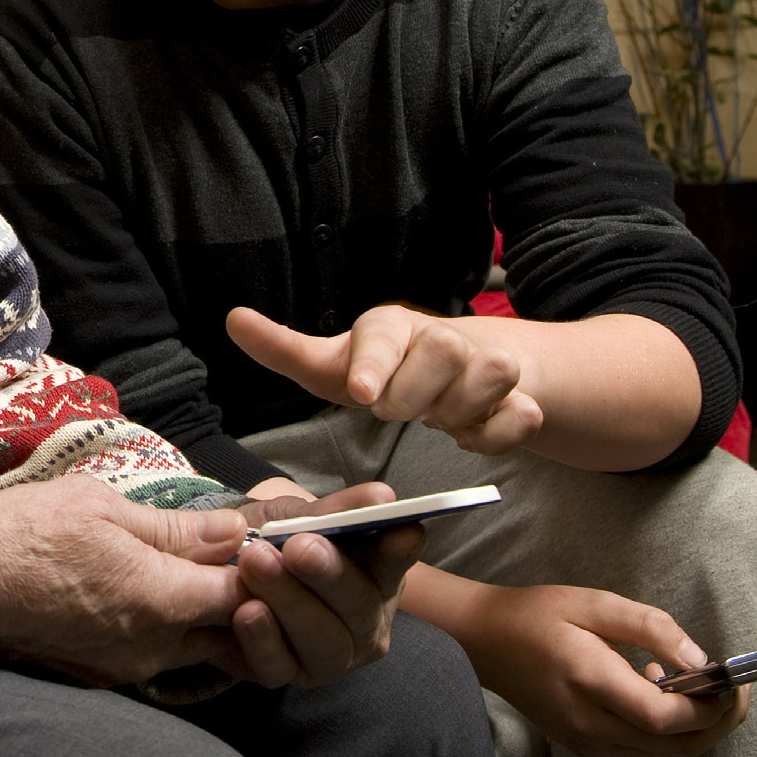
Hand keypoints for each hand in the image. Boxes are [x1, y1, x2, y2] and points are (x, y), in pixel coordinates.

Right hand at [0, 477, 247, 685]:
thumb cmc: (26, 530)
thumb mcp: (101, 506)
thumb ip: (174, 526)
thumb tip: (234, 529)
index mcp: (159, 599)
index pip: (246, 597)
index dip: (259, 570)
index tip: (254, 544)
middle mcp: (151, 647)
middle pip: (227, 632)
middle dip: (236, 599)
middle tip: (222, 557)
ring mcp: (124, 668)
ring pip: (192, 649)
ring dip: (199, 617)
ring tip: (181, 572)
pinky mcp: (98, 676)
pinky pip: (153, 658)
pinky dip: (163, 631)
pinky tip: (142, 595)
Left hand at [219, 481, 425, 688]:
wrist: (219, 571)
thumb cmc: (273, 540)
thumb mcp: (300, 517)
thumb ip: (337, 511)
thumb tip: (383, 496)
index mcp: (376, 578)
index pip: (394, 565)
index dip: (397, 552)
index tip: (402, 533)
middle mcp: (363, 624)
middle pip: (359, 606)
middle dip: (329, 574)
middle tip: (299, 546)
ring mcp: (328, 656)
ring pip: (323, 640)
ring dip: (289, 601)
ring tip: (256, 563)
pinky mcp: (285, 676)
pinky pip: (277, 665)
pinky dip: (262, 638)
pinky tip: (245, 610)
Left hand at [228, 304, 543, 453]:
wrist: (458, 375)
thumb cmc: (383, 371)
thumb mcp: (332, 366)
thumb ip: (285, 349)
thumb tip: (233, 319)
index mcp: (391, 325)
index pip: (385, 333)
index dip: (374, 363)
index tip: (361, 394)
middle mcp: (443, 335)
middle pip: (446, 348)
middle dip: (417, 391)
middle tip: (395, 409)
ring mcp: (487, 362)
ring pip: (493, 373)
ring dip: (461, 408)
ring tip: (437, 420)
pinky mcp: (520, 395)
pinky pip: (523, 414)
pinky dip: (500, 433)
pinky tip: (471, 437)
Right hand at [458, 581, 748, 756]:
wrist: (483, 641)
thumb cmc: (533, 615)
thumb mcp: (593, 603)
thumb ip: (650, 627)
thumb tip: (700, 660)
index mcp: (588, 682)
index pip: (666, 717)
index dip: (709, 707)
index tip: (731, 681)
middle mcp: (588, 724)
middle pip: (675, 746)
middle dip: (716, 723)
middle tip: (734, 692)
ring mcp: (585, 742)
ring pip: (664, 754)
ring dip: (696, 730)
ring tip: (703, 691)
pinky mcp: (584, 746)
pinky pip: (644, 751)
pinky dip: (668, 732)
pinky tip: (659, 694)